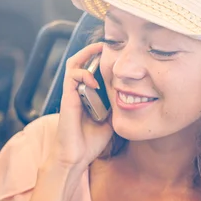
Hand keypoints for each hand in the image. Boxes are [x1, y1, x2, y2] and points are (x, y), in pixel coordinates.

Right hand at [48, 42, 112, 169]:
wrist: (76, 157)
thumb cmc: (91, 141)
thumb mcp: (111, 119)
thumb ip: (117, 106)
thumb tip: (132, 96)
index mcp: (86, 94)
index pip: (90, 68)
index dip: (99, 57)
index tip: (114, 51)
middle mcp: (77, 90)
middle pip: (80, 60)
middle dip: (92, 49)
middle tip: (106, 44)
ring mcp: (71, 93)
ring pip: (73, 64)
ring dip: (86, 55)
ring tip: (100, 51)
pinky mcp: (67, 99)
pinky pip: (71, 77)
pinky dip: (83, 74)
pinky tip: (94, 81)